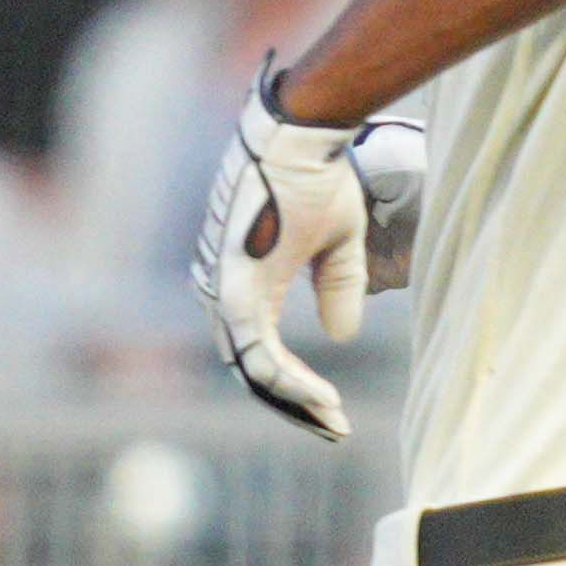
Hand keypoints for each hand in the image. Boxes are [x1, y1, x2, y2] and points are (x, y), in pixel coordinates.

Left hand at [195, 83, 398, 440]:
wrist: (302, 136)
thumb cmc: (317, 178)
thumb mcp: (338, 241)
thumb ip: (338, 286)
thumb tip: (340, 335)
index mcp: (247, 284)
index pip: (260, 353)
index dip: (295, 387)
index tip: (332, 410)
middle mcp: (227, 293)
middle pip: (252, 369)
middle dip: (292, 405)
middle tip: (332, 429)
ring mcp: (225, 290)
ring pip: (252, 367)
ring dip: (293, 399)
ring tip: (332, 419)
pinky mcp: (232, 285)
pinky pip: (254, 349)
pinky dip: (287, 378)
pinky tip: (318, 397)